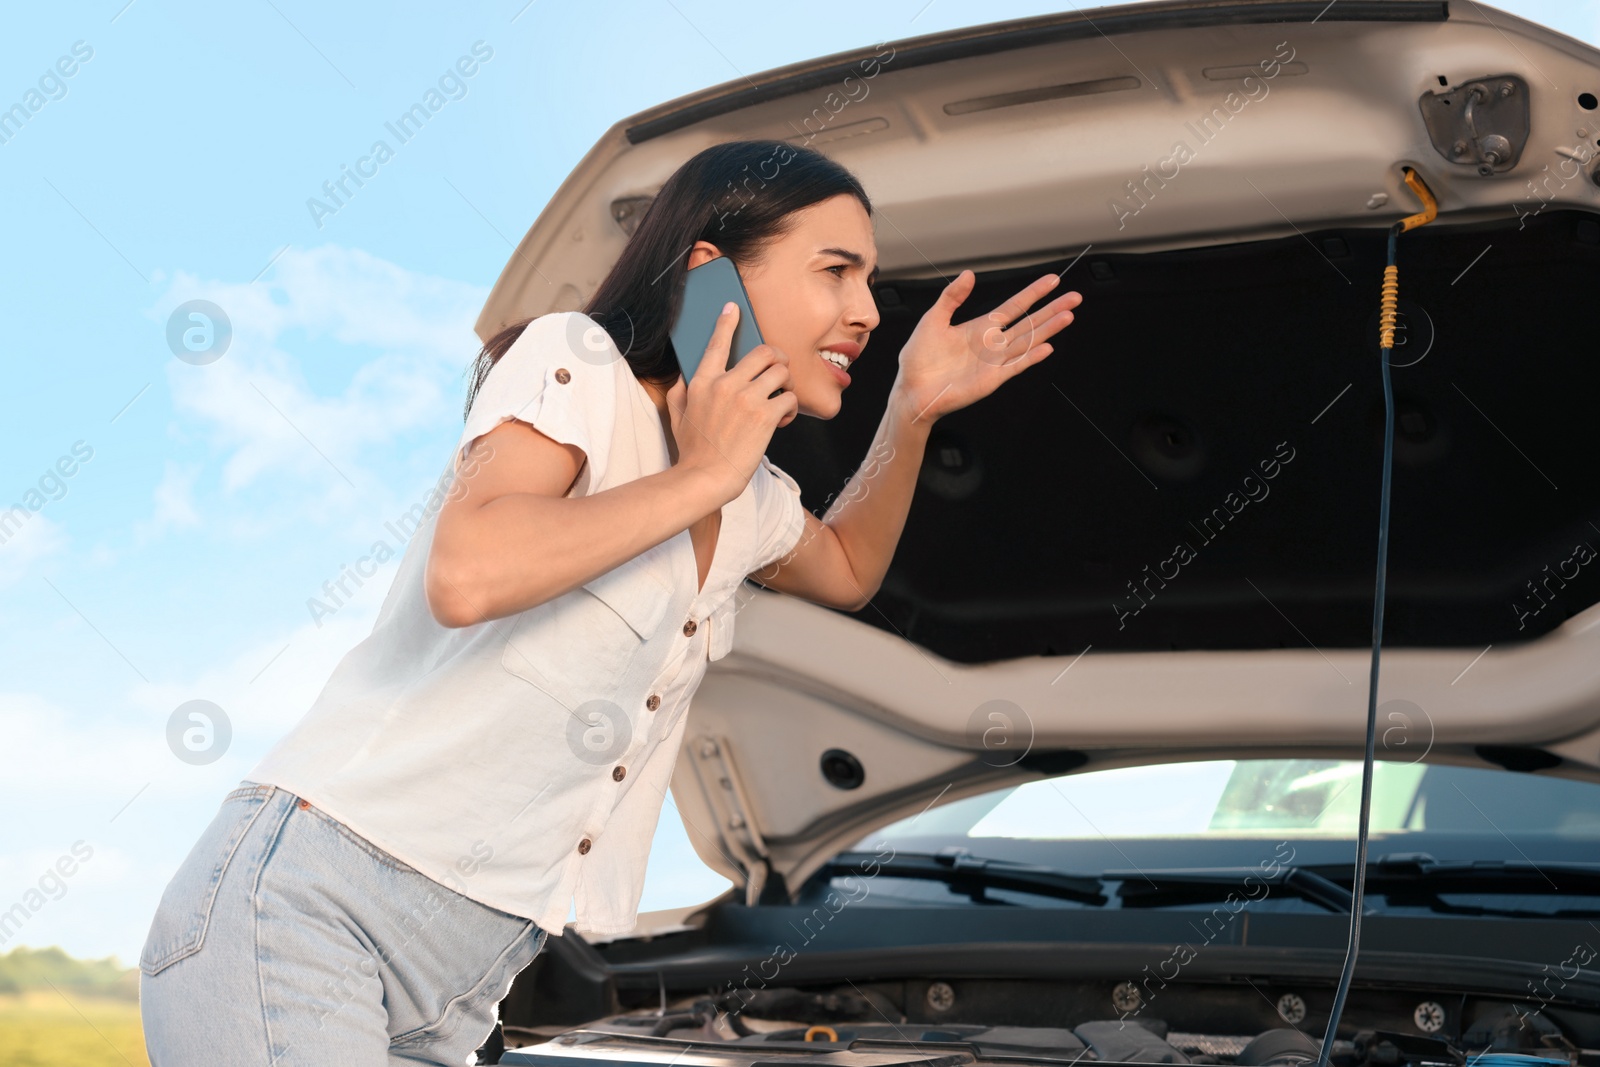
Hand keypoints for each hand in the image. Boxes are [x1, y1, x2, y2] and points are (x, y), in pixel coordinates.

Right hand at [666, 302, 798, 501]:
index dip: (727, 322)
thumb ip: (681, 392)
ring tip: (781, 399)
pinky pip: (789, 399)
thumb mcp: (677, 416)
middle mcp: (725, 385)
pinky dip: (790, 409)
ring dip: (787, 384)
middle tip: (779, 372)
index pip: (716, 343)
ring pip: (781, 372)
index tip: (734, 308)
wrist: (705, 478)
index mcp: (702, 382)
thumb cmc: (693, 451)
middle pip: (764, 352)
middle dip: (778, 359)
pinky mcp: (765, 416)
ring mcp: (746, 399)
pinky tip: (782, 421)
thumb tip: (684, 377)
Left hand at [893, 270, 1081, 423]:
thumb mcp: (933, 319)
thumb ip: (952, 297)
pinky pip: (1016, 366)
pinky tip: (1047, 347)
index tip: (1053, 281)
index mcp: (981, 327)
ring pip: (1028, 341)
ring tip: (1069, 315)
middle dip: (1052, 309)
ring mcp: (995, 361)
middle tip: (1075, 297)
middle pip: (1029, 322)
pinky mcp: (992, 379)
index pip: (1014, 306)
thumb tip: (969, 274)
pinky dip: (1031, 357)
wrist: (912, 390)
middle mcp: (993, 343)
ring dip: (1048, 329)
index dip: (1034, 293)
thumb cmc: (919, 358)